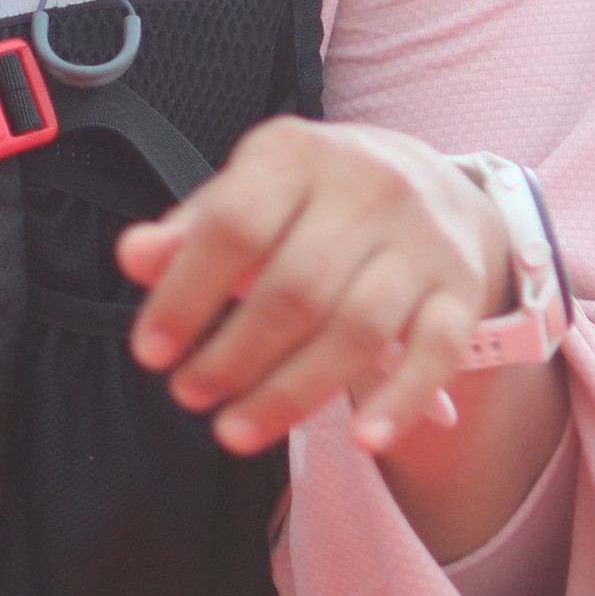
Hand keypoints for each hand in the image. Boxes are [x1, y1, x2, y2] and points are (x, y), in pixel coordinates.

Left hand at [117, 118, 504, 452]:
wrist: (428, 179)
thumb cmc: (309, 200)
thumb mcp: (247, 193)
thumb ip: (191, 230)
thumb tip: (134, 257)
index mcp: (297, 153)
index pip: (234, 226)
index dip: (186, 294)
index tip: (151, 353)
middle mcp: (369, 187)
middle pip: (295, 289)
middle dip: (234, 355)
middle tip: (189, 395)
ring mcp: (422, 240)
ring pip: (358, 329)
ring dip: (292, 392)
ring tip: (235, 431)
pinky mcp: (461, 289)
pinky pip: (437, 353)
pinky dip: (402, 401)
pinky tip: (361, 442)